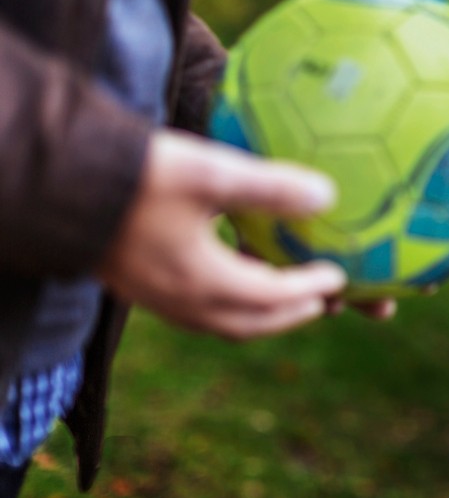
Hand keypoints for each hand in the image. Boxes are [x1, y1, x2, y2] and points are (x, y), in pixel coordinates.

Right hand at [99, 129, 350, 339]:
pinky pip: (196, 309)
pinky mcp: (140, 285)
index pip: (273, 297)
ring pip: (222, 321)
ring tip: (286, 293)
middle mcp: (182, 302)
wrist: (59, 186)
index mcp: (204, 282)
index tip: (340, 277)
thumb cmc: (137, 177)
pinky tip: (234, 275)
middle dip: (291, 314)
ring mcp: (157, 298)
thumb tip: (327, 196)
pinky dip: (229, 302)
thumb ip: (269, 187)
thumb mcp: (210, 174)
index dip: (310, 288)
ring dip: (260, 313)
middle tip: (324, 300)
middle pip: (251, 324)